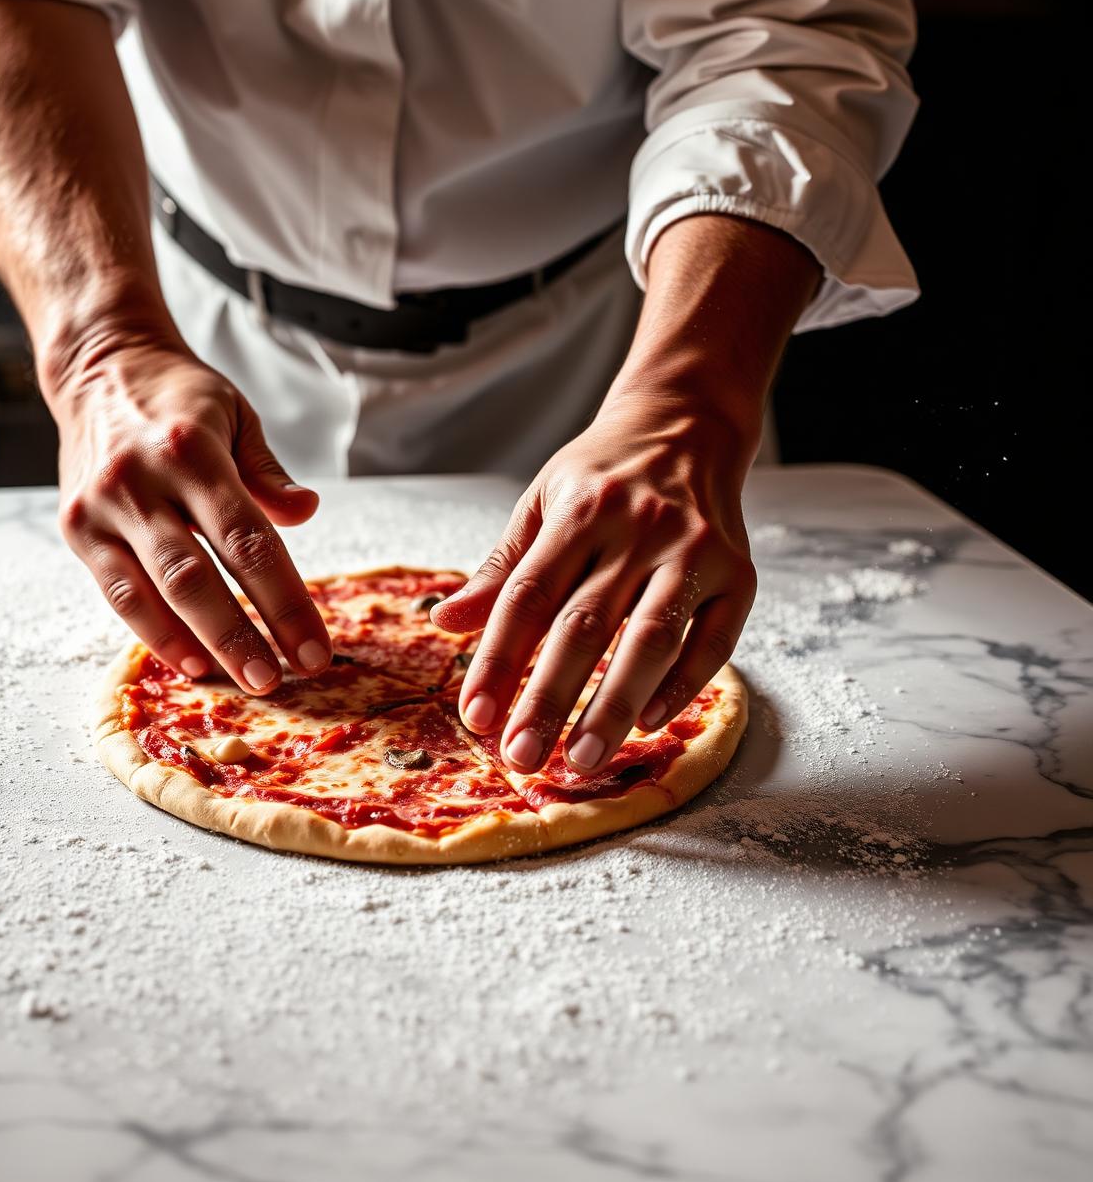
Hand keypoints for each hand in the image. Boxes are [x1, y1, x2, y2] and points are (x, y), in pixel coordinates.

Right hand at [53, 335, 331, 691]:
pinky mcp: (78, 529)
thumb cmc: (180, 398)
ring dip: (199, 644)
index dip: (284, 602)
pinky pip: (118, 594)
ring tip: (240, 681)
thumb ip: (268, 473)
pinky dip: (154, 632)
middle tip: (278, 681)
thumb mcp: (237, 416)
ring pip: (153, 593)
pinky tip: (190, 660)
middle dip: (241, 636)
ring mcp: (102, 508)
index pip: (248, 540)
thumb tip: (307, 512)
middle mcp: (140, 481)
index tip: (314, 649)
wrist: (97, 367)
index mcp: (191, 451)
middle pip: (197, 578)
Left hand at [431, 402, 756, 772]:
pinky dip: (683, 685)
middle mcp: (638, 529)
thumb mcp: (542, 502)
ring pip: (649, 638)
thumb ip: (500, 569)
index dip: (498, 661)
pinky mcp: (738, 572)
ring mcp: (692, 550)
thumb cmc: (602, 474)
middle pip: (584, 625)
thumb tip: (444, 622)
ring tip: (583, 759)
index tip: (476, 718)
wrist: (687, 422)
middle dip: (549, 698)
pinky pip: (714, 640)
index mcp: (579, 511)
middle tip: (522, 758)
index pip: (528, 597)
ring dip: (614, 705)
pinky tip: (649, 722)